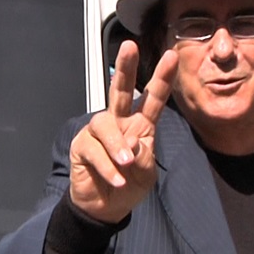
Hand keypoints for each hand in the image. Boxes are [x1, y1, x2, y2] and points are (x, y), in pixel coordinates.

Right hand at [68, 41, 177, 223]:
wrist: (105, 207)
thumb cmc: (129, 184)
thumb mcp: (146, 173)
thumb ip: (143, 157)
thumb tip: (130, 143)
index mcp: (140, 125)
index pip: (153, 99)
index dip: (162, 79)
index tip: (172, 56)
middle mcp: (118, 122)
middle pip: (120, 91)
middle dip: (125, 68)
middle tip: (129, 47)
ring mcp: (97, 133)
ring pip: (104, 124)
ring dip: (116, 145)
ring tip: (126, 164)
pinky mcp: (81, 147)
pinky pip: (94, 151)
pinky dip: (107, 167)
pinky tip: (116, 180)